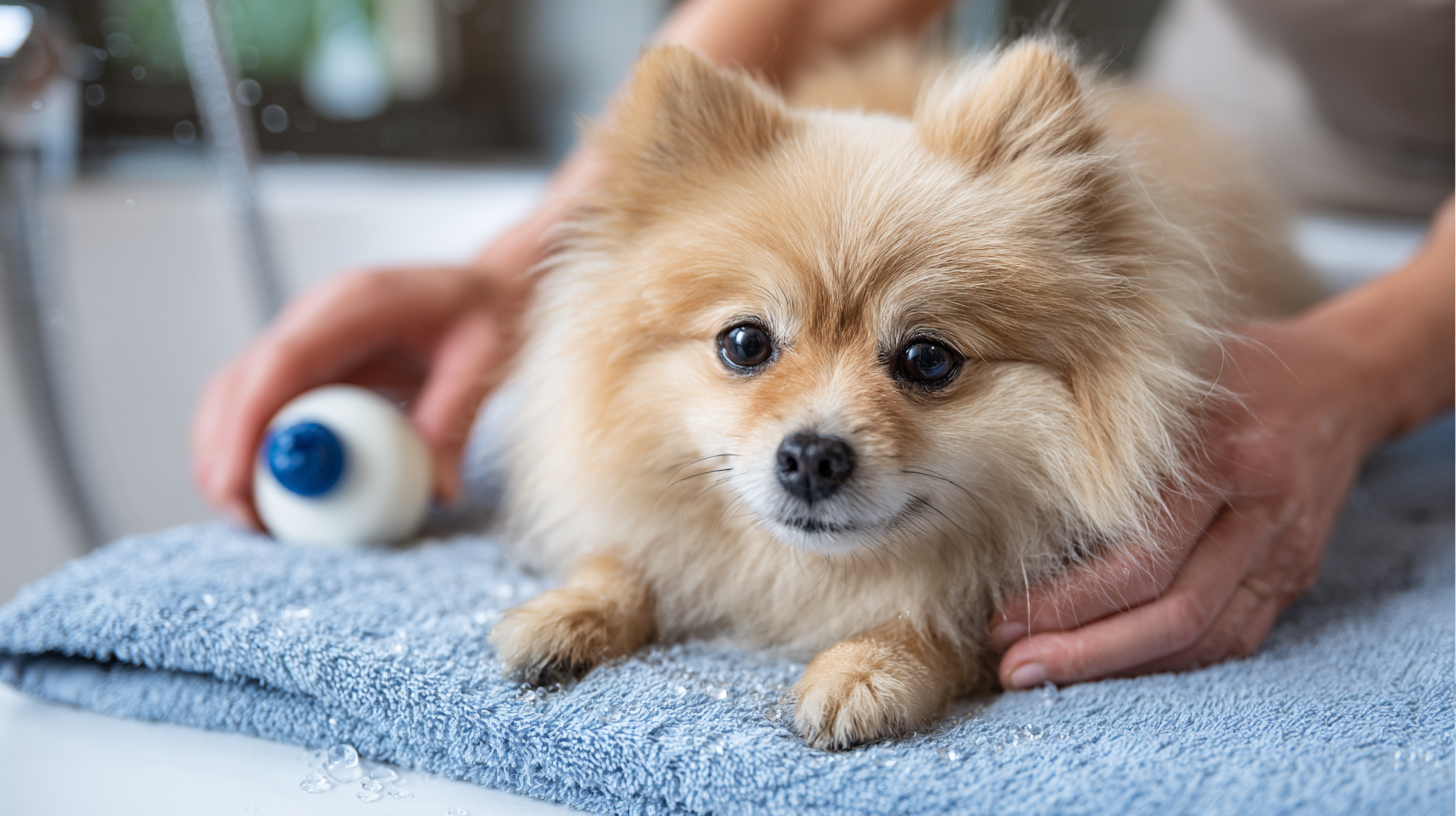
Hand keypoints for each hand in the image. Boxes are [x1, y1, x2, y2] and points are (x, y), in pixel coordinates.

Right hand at [191, 146, 609, 528]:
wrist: (489, 289)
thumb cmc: (488, 314)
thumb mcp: (483, 361)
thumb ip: (455, 419)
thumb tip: (438, 489)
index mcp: (355, 304)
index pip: (280, 363)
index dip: (247, 426)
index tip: (235, 486)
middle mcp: (316, 316)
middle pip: (238, 383)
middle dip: (224, 453)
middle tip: (244, 519)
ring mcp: (306, 337)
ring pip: (239, 396)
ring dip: (230, 455)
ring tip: (254, 519)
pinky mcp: (310, 362)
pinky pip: (266, 407)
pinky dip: (259, 450)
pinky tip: (275, 494)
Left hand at [992, 198, 1453, 688]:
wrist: (1345, 378)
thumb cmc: (1230, 366)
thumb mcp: (1166, 370)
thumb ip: (1101, 415)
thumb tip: (1001, 464)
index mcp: (1219, 454)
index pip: (1139, 558)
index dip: (1068, 603)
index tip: (1003, 620)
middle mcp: (1258, 511)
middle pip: (1172, 612)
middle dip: (1086, 652)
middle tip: (1015, 669)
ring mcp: (1284, 550)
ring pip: (1205, 638)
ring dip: (1125, 668)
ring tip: (1050, 676)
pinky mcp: (1296, 574)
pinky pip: (1234, 637)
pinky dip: (1172, 661)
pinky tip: (1115, 666)